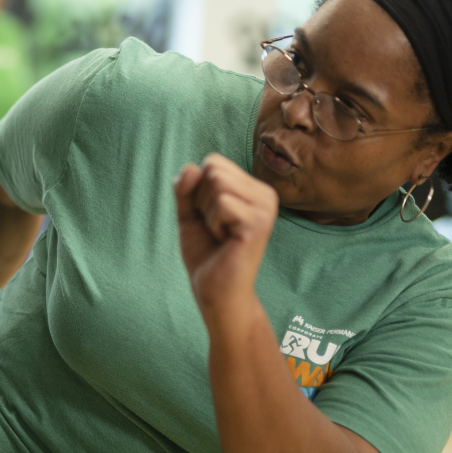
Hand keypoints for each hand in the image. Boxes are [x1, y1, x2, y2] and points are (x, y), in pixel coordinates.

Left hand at [173, 154, 278, 313]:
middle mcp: (265, 194)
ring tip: (221, 234)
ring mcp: (265, 208)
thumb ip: (186, 188)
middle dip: (201, 199)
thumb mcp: (189, 212)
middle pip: (214, 169)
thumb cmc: (206, 252)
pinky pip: (222, 203)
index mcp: (253, 188)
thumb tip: (191, 167)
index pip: (213, 161)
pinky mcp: (259, 222)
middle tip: (215, 227)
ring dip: (207, 212)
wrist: (214, 290)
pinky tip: (225, 240)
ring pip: (217, 182)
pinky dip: (213, 223)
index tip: (210, 216)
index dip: (198, 189)